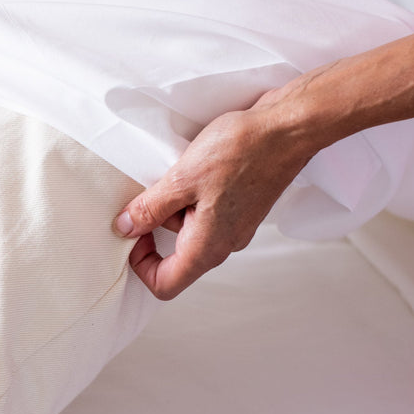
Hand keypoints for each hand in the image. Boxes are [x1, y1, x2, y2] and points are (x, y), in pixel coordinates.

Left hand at [114, 86, 320, 299]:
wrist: (289, 128)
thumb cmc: (242, 151)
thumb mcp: (182, 179)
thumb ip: (150, 208)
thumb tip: (125, 228)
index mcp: (208, 247)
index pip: (165, 285)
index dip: (140, 266)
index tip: (131, 234)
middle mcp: (225, 244)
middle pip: (176, 257)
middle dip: (156, 227)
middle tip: (152, 192)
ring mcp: (236, 226)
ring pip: (190, 231)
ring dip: (174, 205)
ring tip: (179, 171)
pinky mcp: (241, 207)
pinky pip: (205, 213)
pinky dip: (191, 196)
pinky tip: (195, 168)